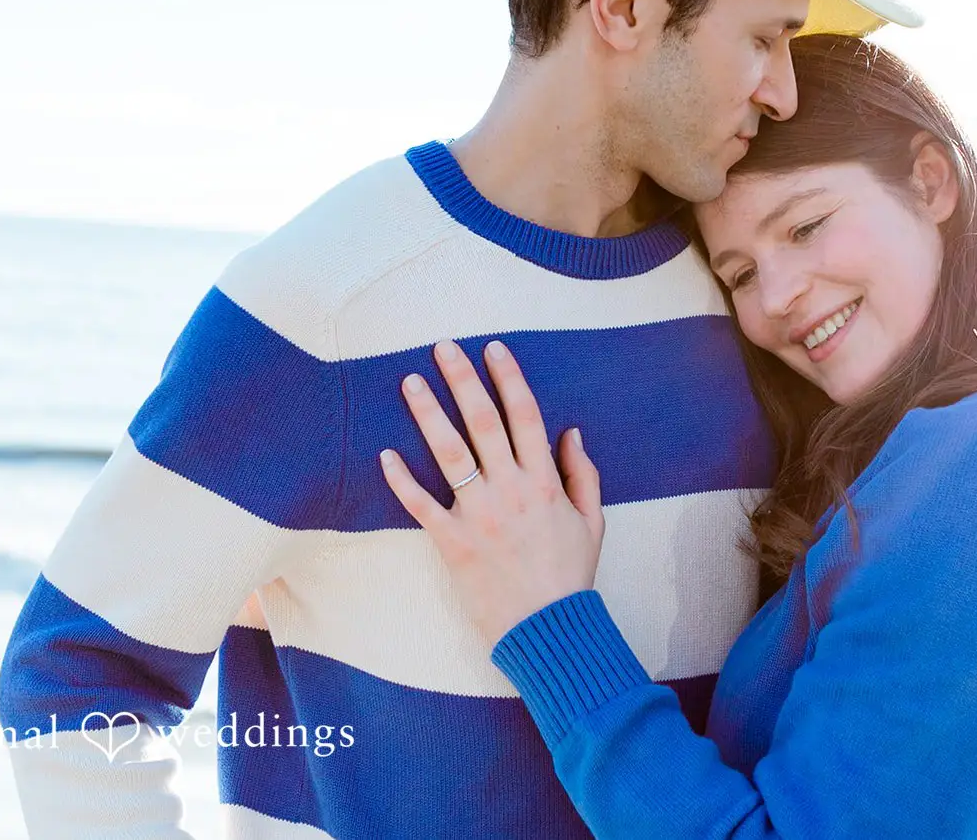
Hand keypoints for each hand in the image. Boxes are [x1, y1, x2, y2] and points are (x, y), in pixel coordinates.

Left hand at [379, 338, 605, 647]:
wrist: (549, 630)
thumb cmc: (570, 576)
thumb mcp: (593, 521)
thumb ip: (583, 474)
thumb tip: (570, 432)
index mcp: (545, 482)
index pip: (525, 415)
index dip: (508, 378)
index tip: (493, 349)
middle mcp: (511, 490)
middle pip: (483, 421)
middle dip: (463, 379)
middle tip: (443, 346)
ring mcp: (479, 515)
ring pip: (449, 452)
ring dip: (428, 413)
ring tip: (410, 382)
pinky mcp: (453, 543)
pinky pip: (420, 505)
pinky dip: (400, 479)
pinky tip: (383, 453)